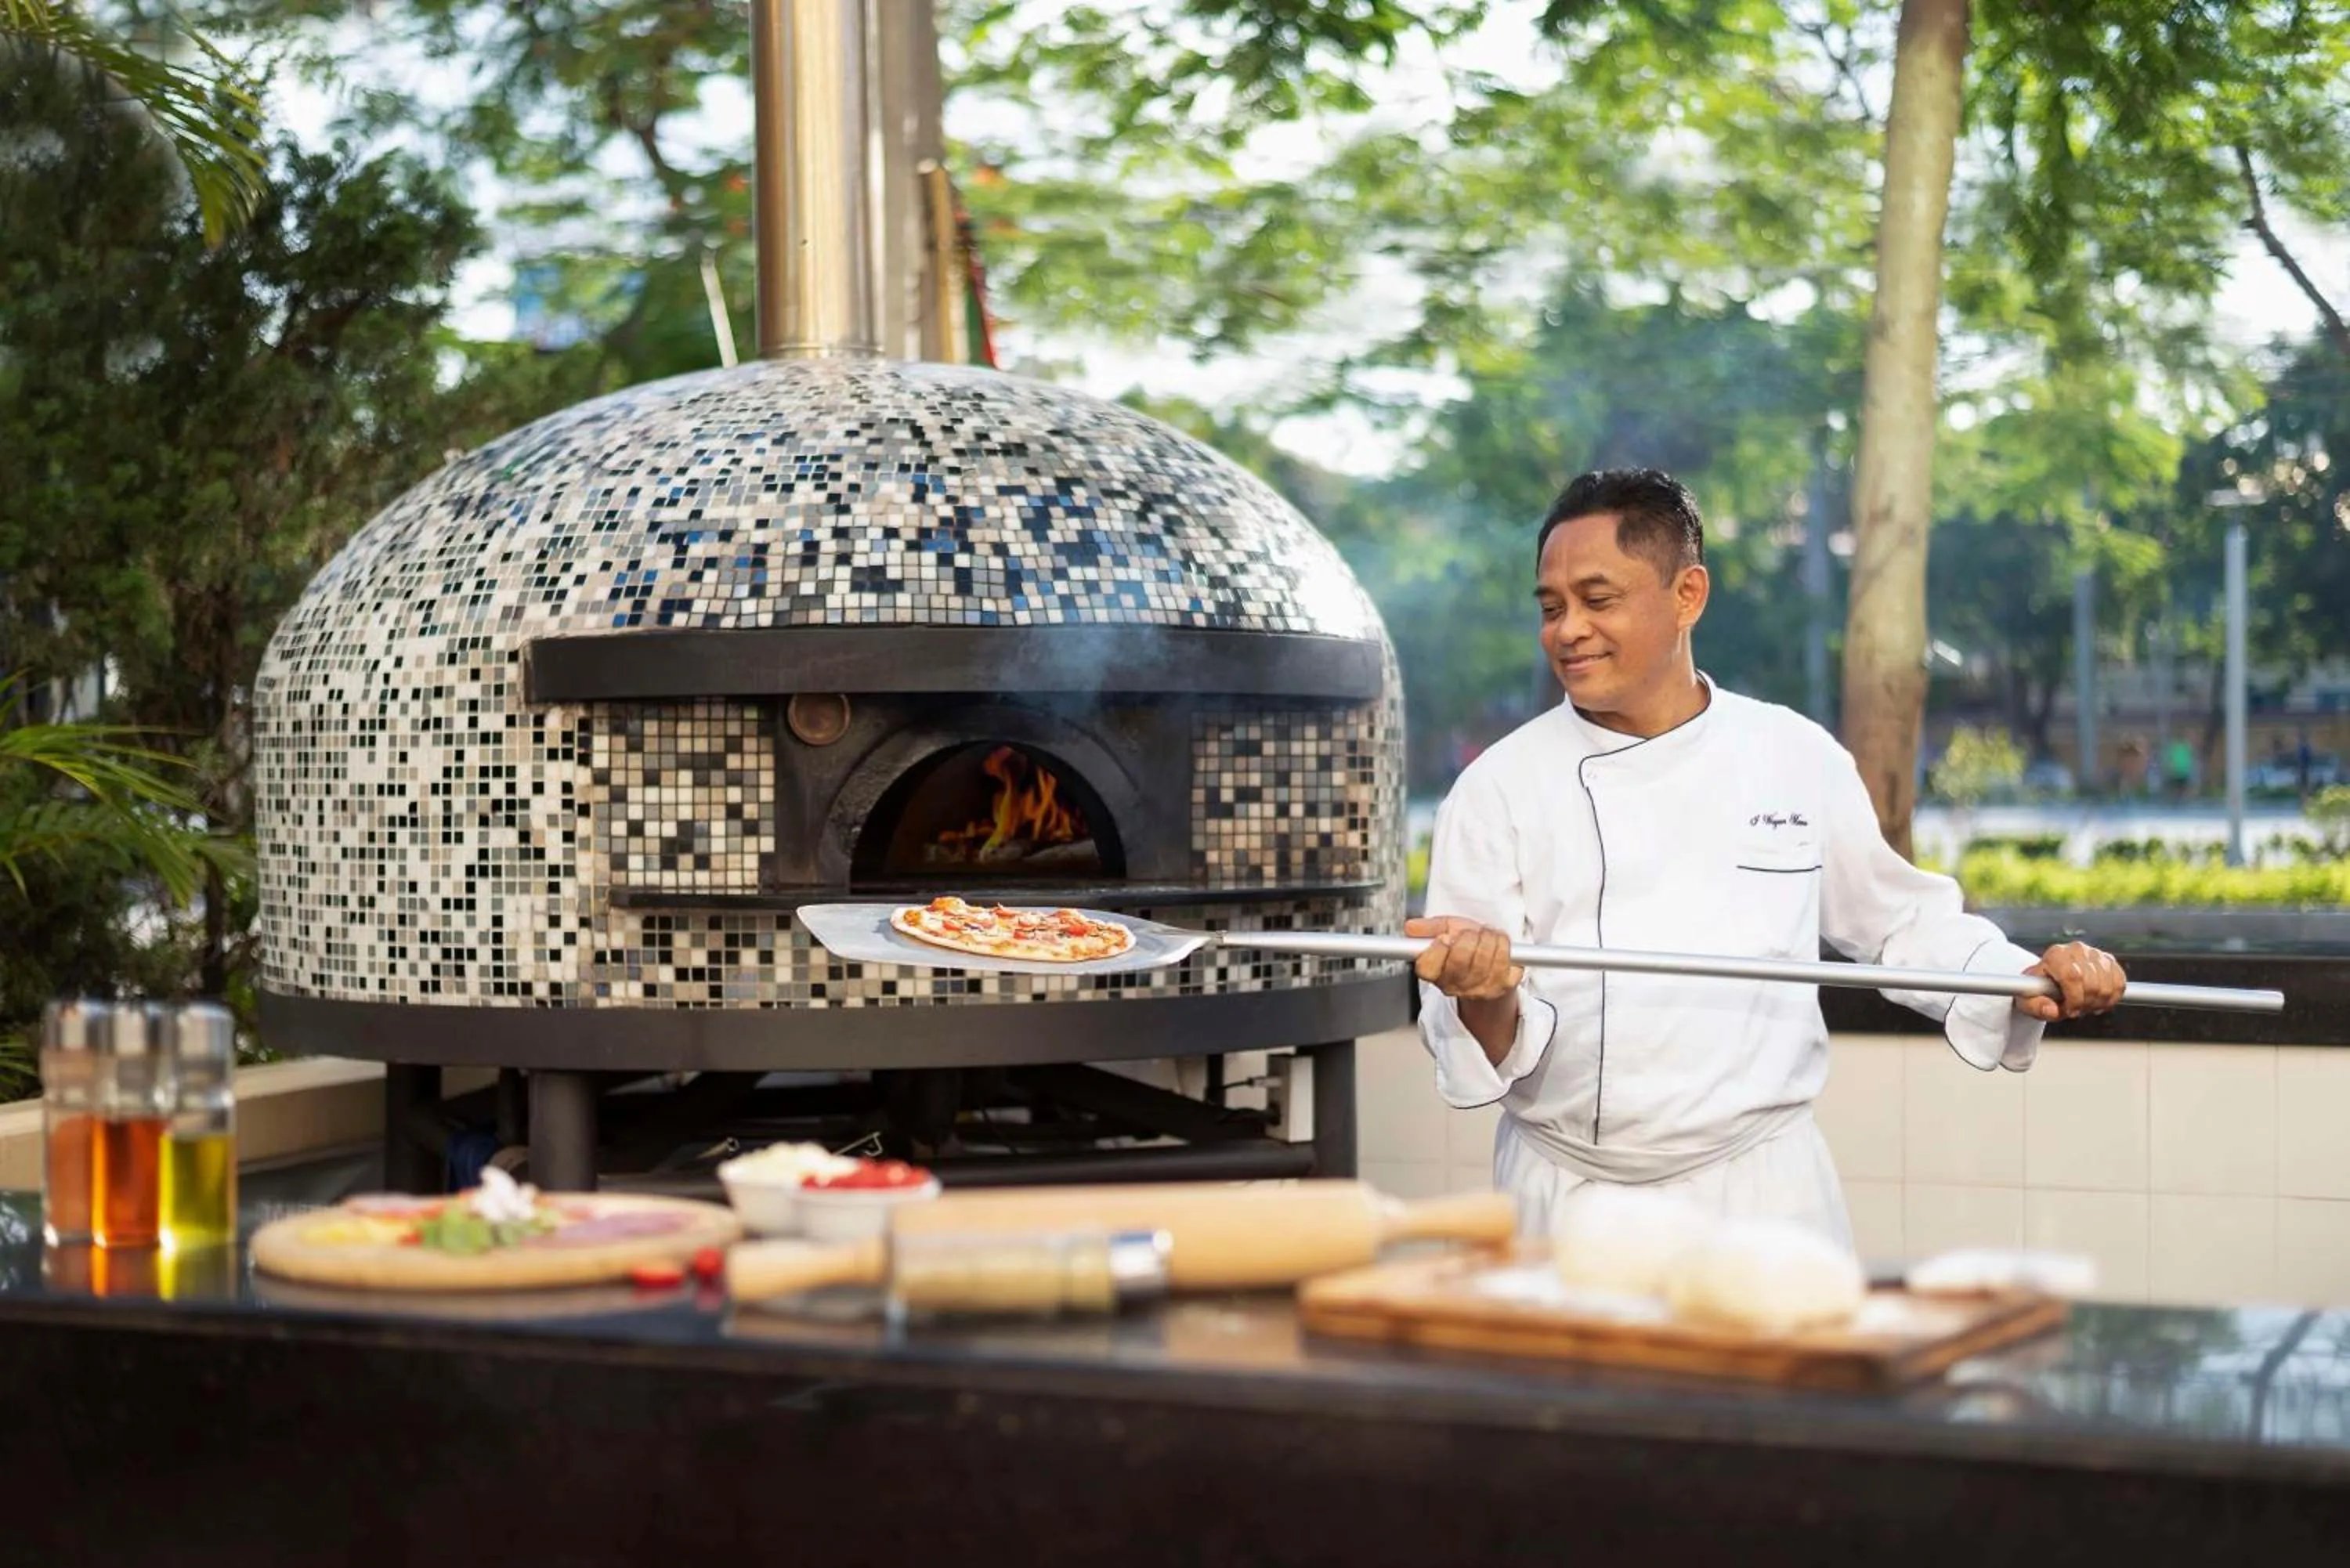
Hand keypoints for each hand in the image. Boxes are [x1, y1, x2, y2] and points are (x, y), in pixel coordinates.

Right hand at [1403, 915, 1523, 1000]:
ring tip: (1486, 935)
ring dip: (1487, 936)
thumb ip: (1429, 927)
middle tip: (1472, 933)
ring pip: (1483, 955)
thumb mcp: (1446, 930)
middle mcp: (1455, 987)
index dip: (1438, 948)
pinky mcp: (1503, 987)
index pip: (1428, 965)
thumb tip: (1411, 927)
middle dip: (1468, 936)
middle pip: (1460, 958)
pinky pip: (1503, 958)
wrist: (1493, 963)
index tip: (1445, 937)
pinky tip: (1498, 943)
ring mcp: (1479, 989)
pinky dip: (1502, 943)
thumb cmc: (1467, 946)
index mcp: (1435, 974)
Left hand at [2017, 941, 2126, 1021]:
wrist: (2050, 976)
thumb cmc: (2038, 989)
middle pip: (2092, 983)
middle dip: (2086, 1004)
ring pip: (2108, 985)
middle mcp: (2076, 950)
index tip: (2071, 1011)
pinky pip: (2120, 982)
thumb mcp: (2028, 1000)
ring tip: (2086, 1006)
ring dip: (2099, 1002)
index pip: (2073, 976)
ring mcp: (2095, 953)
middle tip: (2077, 1010)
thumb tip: (2050, 1010)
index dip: (2075, 999)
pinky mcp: (2109, 959)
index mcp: (2055, 955)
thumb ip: (2036, 1006)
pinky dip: (2113, 997)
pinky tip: (2100, 1001)